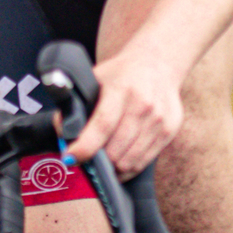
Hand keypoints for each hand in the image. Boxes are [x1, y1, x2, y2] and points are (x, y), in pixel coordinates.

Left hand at [63, 40, 182, 180]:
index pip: (103, 125)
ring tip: (103, 162)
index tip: (70, 158)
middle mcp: (143, 105)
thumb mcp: (96, 78)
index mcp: (122, 90)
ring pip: (130, 161)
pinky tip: (119, 162)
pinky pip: (144, 162)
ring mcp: (159, 119)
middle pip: (116, 149)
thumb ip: (77, 102)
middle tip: (86, 160)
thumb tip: (62, 130)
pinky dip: (128, 168)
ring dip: (112, 168)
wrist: (159, 63)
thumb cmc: (122, 74)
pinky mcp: (169, 130)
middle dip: (97, 161)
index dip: (85, 146)